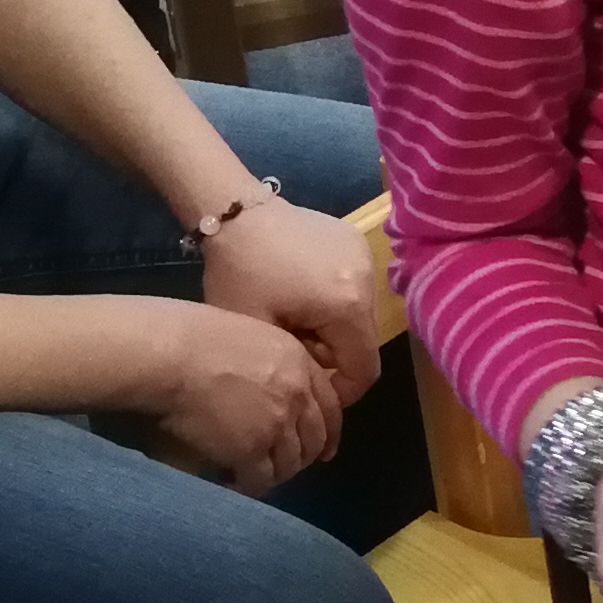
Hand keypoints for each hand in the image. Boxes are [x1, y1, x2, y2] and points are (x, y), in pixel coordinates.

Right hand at [145, 300, 343, 491]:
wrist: (166, 355)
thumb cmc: (189, 334)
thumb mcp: (247, 333)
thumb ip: (265, 360)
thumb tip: (259, 382)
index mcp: (297, 360)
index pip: (329, 404)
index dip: (327, 430)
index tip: (322, 447)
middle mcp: (296, 394)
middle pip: (314, 437)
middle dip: (303, 457)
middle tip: (286, 468)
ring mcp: (277, 424)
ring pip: (290, 463)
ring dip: (275, 473)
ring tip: (253, 476)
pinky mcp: (251, 450)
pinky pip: (260, 479)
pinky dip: (249, 486)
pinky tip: (234, 483)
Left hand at [201, 198, 379, 401]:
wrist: (234, 212)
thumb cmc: (239, 274)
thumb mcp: (262, 334)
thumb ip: (300, 368)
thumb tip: (321, 387)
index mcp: (347, 305)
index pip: (364, 369)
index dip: (342, 391)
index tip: (311, 390)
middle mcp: (368, 279)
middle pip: (363, 341)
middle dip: (332, 354)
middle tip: (293, 347)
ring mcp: (364, 256)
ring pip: (359, 315)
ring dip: (333, 327)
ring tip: (294, 317)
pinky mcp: (355, 241)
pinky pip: (354, 288)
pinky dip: (333, 300)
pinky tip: (301, 290)